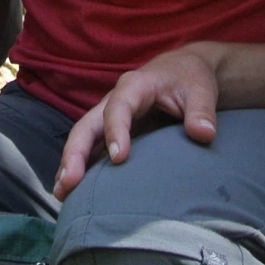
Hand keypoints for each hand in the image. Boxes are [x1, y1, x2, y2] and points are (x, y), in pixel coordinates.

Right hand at [54, 47, 218, 199]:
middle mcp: (114, 101)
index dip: (115, 130)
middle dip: (75, 153)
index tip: (118, 159)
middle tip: (69, 182)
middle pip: (87, 125)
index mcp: (135, 86)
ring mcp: (108, 117)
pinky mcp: (110, 131)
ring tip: (61, 193)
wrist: (183, 71)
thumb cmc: (190, 80)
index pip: (119, 107)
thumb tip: (203, 134)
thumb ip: (202, 111)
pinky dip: (80, 168)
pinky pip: (91, 149)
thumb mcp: (201, 91)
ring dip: (70, 165)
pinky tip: (71, 193)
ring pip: (83, 139)